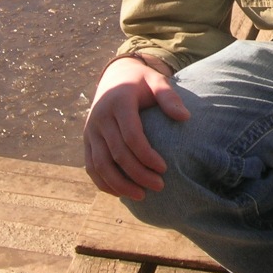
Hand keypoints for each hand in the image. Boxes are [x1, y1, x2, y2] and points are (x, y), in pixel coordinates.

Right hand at [83, 56, 188, 200]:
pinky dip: (103, 182)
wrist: (115, 76)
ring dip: (119, 184)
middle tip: (159, 186)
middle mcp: (100, 117)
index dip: (147, 155)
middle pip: (117, 154)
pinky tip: (121, 193)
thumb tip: (185, 117)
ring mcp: (90, 130)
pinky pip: (91, 165)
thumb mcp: (157, 81)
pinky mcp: (87, 139)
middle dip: (138, 174)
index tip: (164, 168)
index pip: (131, 136)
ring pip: (100, 164)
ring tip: (141, 196)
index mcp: (118, 102)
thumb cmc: (142, 82)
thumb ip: (169, 97)